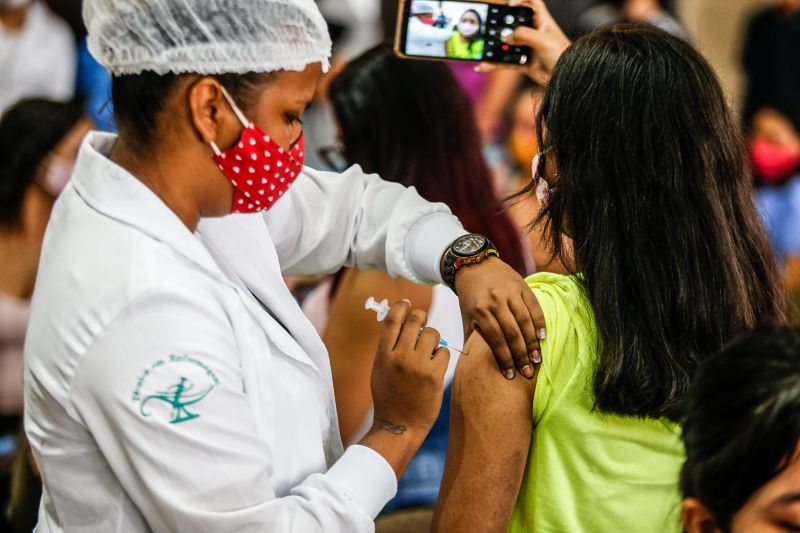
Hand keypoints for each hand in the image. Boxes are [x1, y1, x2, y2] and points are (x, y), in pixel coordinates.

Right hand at [370, 300, 449, 437]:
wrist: (398, 426)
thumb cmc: (389, 398)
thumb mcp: (379, 370)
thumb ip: (388, 348)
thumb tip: (400, 322)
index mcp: (383, 355)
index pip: (393, 319)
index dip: (401, 307)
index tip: (407, 304)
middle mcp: (399, 357)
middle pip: (415, 320)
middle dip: (421, 317)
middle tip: (422, 322)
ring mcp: (417, 365)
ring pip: (432, 334)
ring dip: (432, 338)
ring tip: (428, 351)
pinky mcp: (434, 375)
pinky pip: (443, 351)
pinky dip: (440, 356)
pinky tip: (435, 367)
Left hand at [455, 257, 544, 379]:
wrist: (475, 266)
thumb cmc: (471, 297)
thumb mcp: (467, 317)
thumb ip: (472, 339)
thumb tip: (473, 366)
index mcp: (480, 310)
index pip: (495, 339)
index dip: (504, 359)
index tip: (510, 375)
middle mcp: (495, 300)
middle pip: (512, 333)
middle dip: (520, 355)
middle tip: (527, 373)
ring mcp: (510, 292)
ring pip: (525, 321)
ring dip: (532, 343)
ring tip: (536, 360)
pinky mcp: (522, 286)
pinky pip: (534, 307)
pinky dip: (540, 322)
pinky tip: (543, 337)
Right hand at [475, 0, 570, 85]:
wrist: (566, 78)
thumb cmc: (561, 55)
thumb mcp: (542, 40)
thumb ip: (523, 35)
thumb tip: (505, 37)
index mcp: (542, 21)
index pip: (532, 2)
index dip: (520, 0)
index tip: (509, 5)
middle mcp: (534, 33)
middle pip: (514, 23)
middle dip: (502, 25)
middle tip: (490, 29)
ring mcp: (528, 48)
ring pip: (507, 44)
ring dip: (494, 48)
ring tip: (482, 49)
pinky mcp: (524, 63)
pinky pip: (505, 62)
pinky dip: (494, 65)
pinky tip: (483, 66)